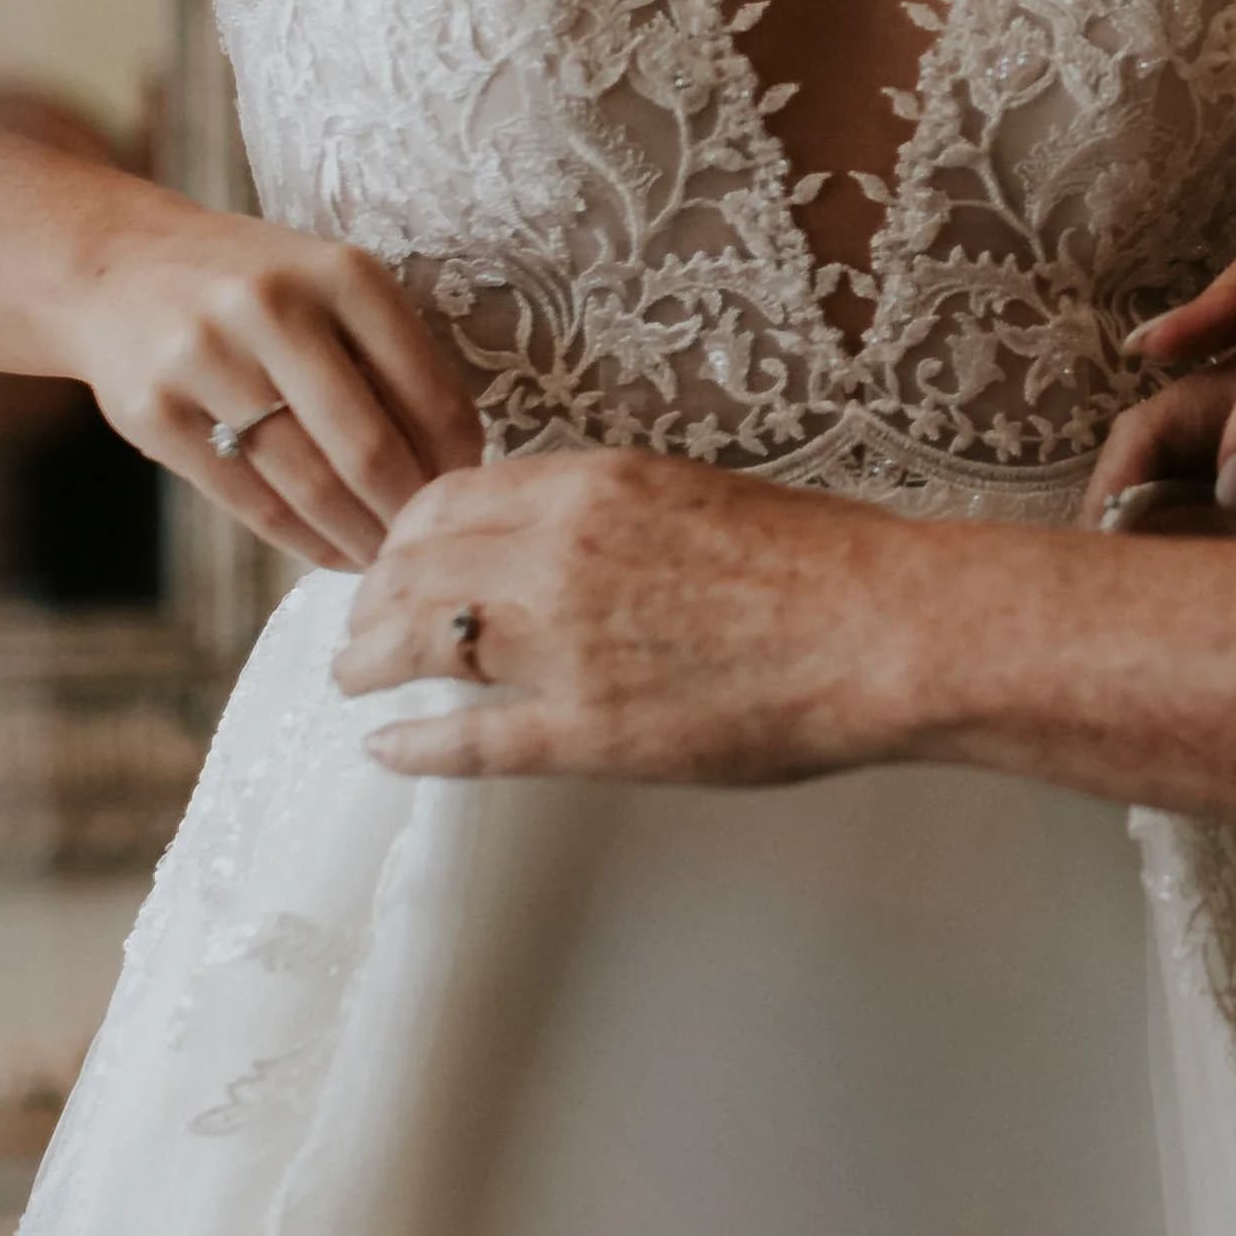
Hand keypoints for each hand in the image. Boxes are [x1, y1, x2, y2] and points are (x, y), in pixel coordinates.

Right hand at [68, 196, 482, 568]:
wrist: (115, 267)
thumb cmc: (251, 285)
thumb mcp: (326, 284)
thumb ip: (386, 354)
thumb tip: (454, 463)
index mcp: (340, 273)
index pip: (428, 392)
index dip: (456, 460)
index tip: (464, 492)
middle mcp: (273, 307)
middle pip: (368, 449)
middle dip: (407, 513)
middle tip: (425, 545)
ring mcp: (205, 359)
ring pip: (306, 484)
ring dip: (356, 538)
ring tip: (382, 560)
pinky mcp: (153, 412)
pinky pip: (247, 499)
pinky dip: (300, 540)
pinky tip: (329, 551)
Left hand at [334, 454, 878, 780]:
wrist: (884, 628)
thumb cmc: (816, 561)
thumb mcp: (691, 493)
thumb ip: (604, 511)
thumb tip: (545, 538)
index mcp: (588, 486)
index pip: (446, 499)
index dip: (403, 532)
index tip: (395, 554)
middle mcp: (557, 555)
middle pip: (414, 569)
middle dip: (371, 598)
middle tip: (358, 622)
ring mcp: (566, 647)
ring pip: (419, 646)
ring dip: (367, 663)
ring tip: (351, 680)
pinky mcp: (588, 733)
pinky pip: (469, 741)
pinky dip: (413, 746)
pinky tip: (387, 749)